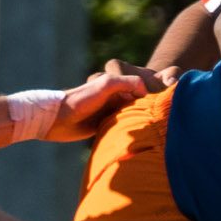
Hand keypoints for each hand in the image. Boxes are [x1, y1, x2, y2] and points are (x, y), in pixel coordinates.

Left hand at [47, 60, 167, 140]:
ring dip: (139, 122)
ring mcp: (109, 113)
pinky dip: (129, 131)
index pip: (140, 89)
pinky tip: (138, 138)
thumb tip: (146, 92)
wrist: (57, 120)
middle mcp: (114, 98)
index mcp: (116, 86)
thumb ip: (127, 83)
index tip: (163, 103)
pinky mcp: (103, 127)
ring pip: (131, 116)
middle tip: (162, 119)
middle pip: (137, 103)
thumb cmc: (80, 100)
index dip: (151, 94)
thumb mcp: (106, 85)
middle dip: (148, 109)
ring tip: (153, 130)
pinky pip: (121, 128)